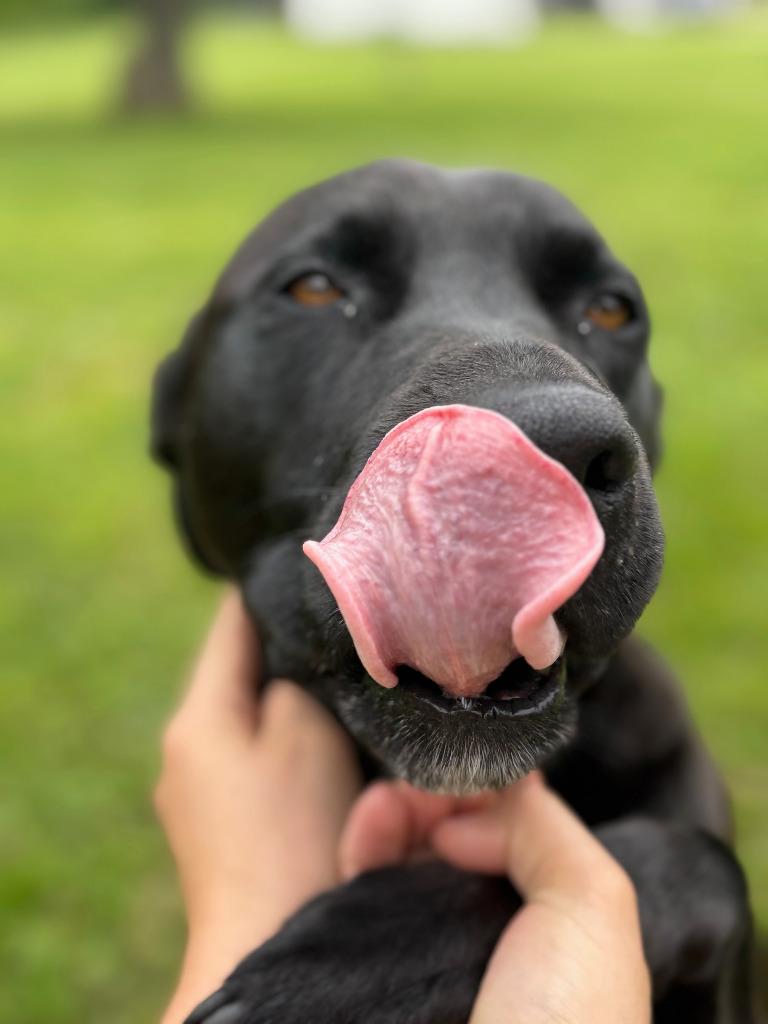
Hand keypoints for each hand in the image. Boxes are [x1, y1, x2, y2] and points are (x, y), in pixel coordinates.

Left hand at [155, 591, 361, 1022]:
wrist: (267, 943)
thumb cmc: (292, 833)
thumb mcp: (304, 732)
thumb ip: (295, 680)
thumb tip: (290, 661)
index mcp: (197, 717)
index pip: (230, 625)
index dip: (266, 588)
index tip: (301, 562)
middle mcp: (184, 752)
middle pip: (236, 674)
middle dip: (282, 650)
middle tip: (334, 621)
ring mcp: (197, 795)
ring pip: (249, 721)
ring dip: (286, 701)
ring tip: (334, 679)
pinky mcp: (220, 831)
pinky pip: (254, 764)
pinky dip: (284, 745)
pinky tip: (321, 747)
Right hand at [341, 774, 650, 1023]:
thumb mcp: (594, 907)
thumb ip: (545, 825)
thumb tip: (474, 804)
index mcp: (551, 928)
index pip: (511, 833)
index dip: (484, 792)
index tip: (465, 771)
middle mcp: (489, 937)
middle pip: (450, 838)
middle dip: (432, 795)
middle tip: (417, 783)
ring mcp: (426, 954)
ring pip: (402, 856)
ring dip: (393, 811)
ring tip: (387, 805)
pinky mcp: (373, 970)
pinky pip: (361, 890)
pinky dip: (364, 844)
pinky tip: (370, 826)